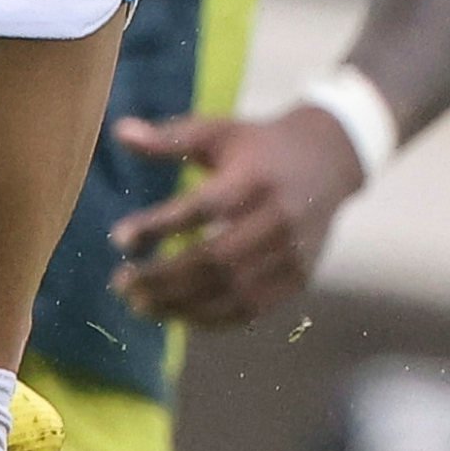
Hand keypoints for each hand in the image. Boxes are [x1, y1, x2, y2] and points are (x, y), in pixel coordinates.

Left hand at [107, 103, 366, 328]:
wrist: (330, 161)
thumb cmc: (260, 146)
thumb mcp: (218, 132)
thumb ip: (169, 138)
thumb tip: (119, 132)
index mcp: (256, 178)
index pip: (204, 208)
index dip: (160, 226)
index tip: (119, 238)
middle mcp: (278, 219)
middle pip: (215, 259)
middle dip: (163, 277)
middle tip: (121, 283)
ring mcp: (292, 254)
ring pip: (232, 291)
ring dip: (181, 304)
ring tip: (139, 304)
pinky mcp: (298, 278)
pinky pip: (251, 308)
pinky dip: (211, 318)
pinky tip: (176, 314)